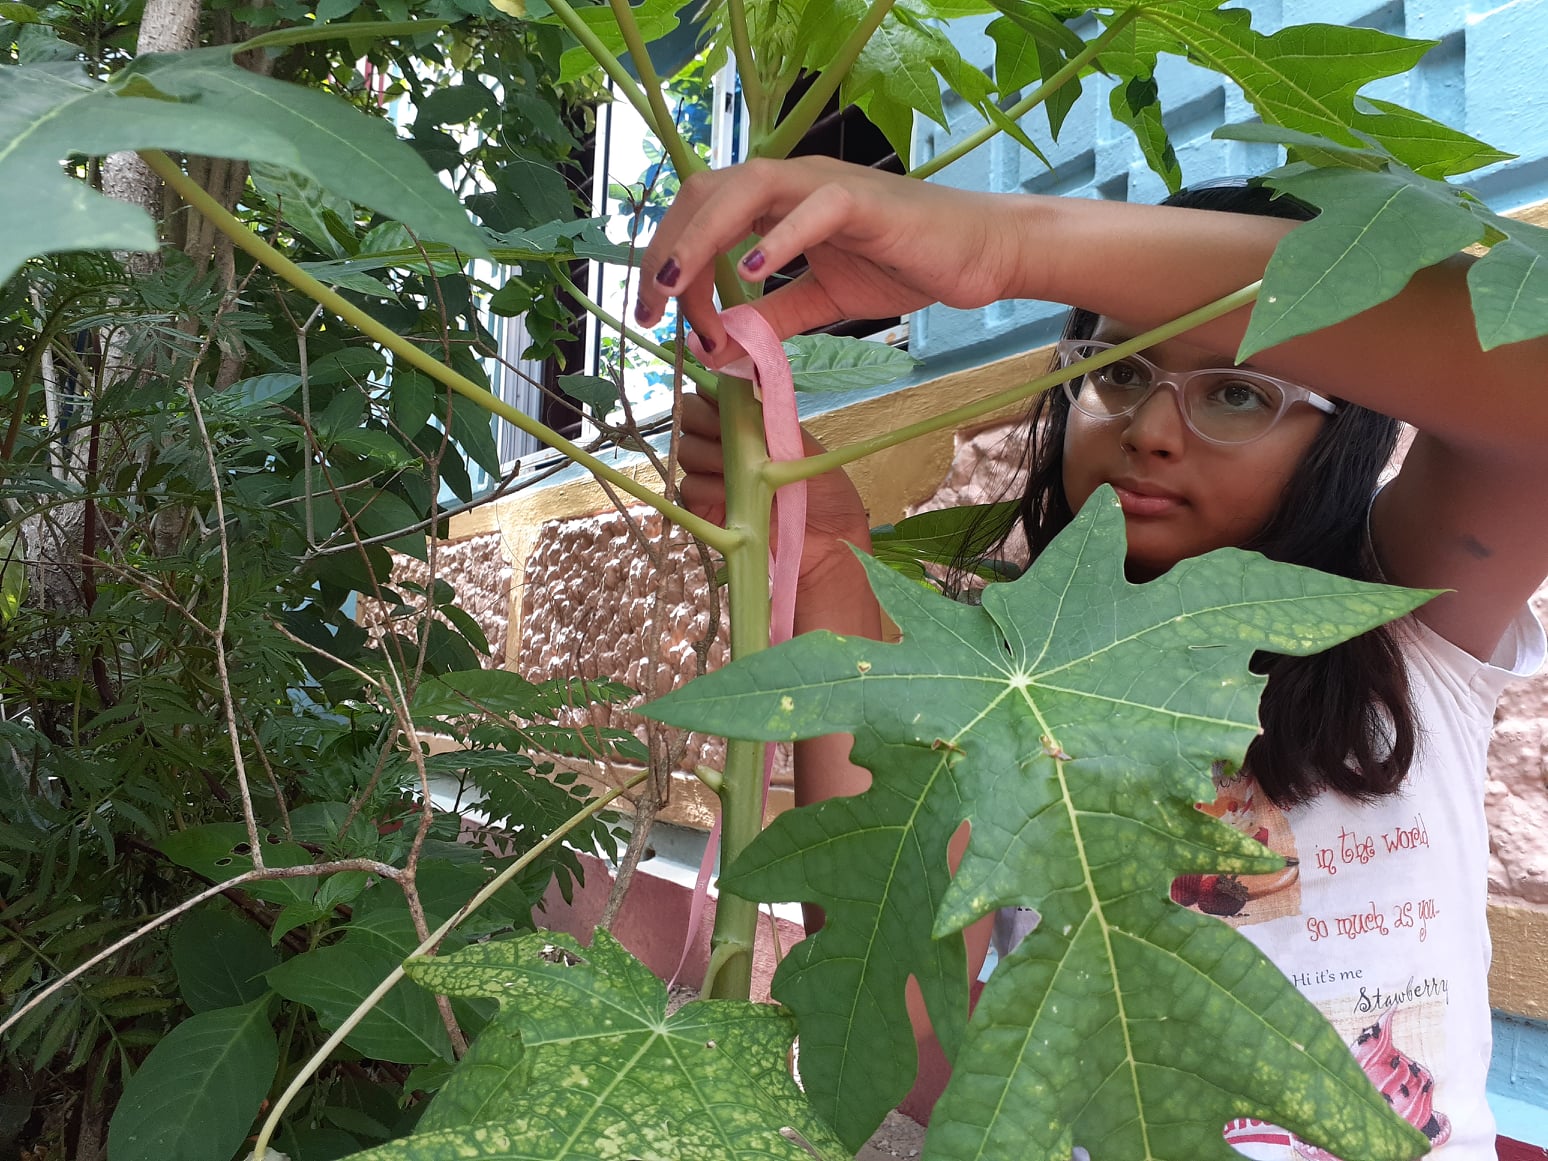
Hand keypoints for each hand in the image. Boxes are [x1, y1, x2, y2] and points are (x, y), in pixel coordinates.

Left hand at [635, 157, 1036, 362]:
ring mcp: (827, 184)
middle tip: (650, 307)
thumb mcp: (820, 300)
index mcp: (775, 202)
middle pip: (705, 193)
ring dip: (701, 237)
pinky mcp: (865, 201)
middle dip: (667, 249)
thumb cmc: (903, 266)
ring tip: (678, 286)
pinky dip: (778, 236)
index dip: (670, 264)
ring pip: (746, 188)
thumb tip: (719, 348)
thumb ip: (771, 319)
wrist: (976, 255)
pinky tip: (753, 269)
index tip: (662, 320)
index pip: (699, 216)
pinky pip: (813, 207)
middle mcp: (792, 181)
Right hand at [676, 392, 872, 584]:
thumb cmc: (826, 495)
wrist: (828, 548)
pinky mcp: (706, 509)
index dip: (712, 390)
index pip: (714, 394)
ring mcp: (714, 476)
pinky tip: (732, 495)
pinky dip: (707, 487)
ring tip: (739, 471)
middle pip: (689, 416)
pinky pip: (690, 486)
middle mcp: (727, 445)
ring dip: (709, 454)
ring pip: (687, 449)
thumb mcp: (805, 447)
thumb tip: (745, 382)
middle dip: (704, 419)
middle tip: (728, 434)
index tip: (726, 398)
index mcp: (751, 424)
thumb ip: (771, 419)